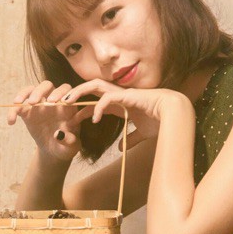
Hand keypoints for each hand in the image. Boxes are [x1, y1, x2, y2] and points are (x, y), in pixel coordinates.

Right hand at [7, 81, 88, 161]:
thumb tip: (58, 134)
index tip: (55, 102)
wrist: (55, 149)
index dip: (61, 92)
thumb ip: (69, 140)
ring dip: (25, 94)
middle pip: (47, 86)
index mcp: (68, 105)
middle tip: (35, 102)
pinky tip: (11, 121)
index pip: (66, 90)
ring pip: (32, 90)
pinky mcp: (28, 111)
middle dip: (40, 91)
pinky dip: (13, 111)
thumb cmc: (67, 145)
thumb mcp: (71, 147)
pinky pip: (19, 106)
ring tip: (18, 103)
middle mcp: (54, 100)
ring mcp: (40, 104)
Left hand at [62, 79, 188, 149]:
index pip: (94, 102)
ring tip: (65, 103)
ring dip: (78, 93)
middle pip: (90, 89)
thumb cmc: (162, 122)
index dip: (80, 111)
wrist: (176, 115)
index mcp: (119, 103)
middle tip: (57, 105)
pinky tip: (93, 119)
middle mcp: (118, 95)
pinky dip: (98, 107)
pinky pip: (108, 98)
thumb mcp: (142, 134)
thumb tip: (122, 147)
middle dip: (73, 95)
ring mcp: (122, 93)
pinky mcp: (128, 96)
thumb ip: (131, 139)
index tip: (70, 121)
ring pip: (94, 86)